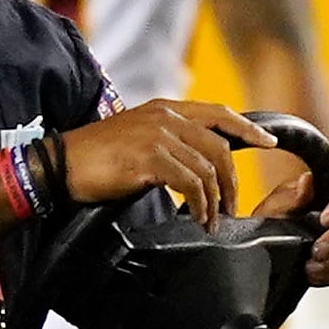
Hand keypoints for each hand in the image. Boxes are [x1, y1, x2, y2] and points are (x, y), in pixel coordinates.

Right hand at [57, 97, 261, 222]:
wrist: (59, 165)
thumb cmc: (94, 158)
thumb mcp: (135, 136)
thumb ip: (165, 139)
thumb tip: (193, 162)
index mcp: (163, 108)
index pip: (217, 113)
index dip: (247, 128)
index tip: (268, 143)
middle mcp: (164, 117)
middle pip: (219, 146)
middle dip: (231, 180)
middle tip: (230, 206)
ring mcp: (157, 136)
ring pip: (207, 169)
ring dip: (214, 200)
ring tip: (209, 220)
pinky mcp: (149, 158)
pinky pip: (190, 184)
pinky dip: (198, 204)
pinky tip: (195, 217)